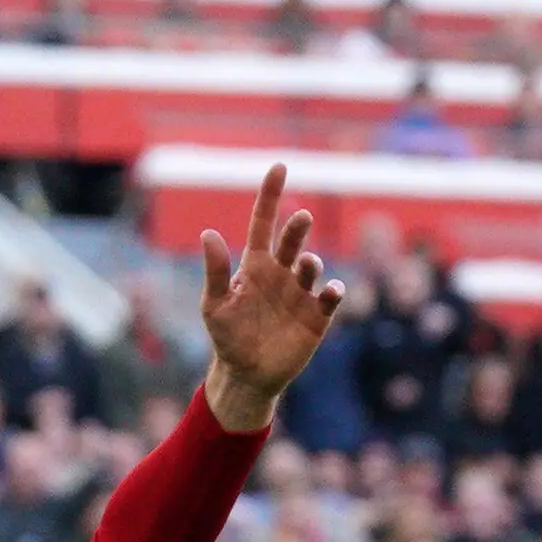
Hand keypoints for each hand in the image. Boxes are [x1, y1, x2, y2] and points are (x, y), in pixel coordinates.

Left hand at [196, 163, 345, 432]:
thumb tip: (208, 234)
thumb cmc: (227, 337)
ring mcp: (301, 293)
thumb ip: (215, 271)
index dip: (270, 195)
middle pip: (292, 241)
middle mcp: (281, 273)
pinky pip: (330, 297)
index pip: (264, 223)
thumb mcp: (215, 305)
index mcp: (255, 266)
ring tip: (306, 264)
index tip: (279, 167)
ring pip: (312, 266)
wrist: (247, 375)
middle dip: (297, 228)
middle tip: (301, 218)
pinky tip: (331, 289)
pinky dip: (334, 290)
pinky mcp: (317, 316)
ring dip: (311, 262)